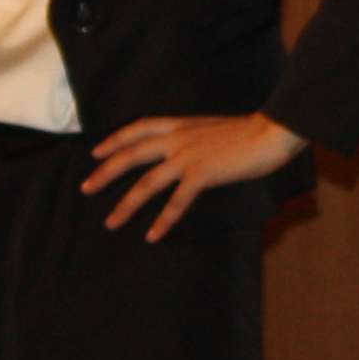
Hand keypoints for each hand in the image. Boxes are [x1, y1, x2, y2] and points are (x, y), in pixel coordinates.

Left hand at [80, 111, 304, 239]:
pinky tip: (153, 234)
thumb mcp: (213, 129)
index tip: (96, 152)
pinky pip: (177, 201)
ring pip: (146, 183)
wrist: (272, 131)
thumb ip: (195, 139)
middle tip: (86, 188)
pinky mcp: (202, 174)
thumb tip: (188, 153)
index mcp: (181, 125)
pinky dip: (163, 220)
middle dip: (105, 173)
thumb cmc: (251, 132)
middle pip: (131, 155)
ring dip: (126, 205)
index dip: (114, 140)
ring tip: (111, 222)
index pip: (138, 129)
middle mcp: (178, 139)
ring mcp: (188, 156)